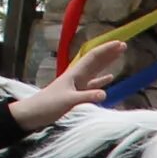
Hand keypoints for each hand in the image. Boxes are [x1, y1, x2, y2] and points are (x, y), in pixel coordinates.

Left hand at [9, 40, 126, 128]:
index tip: (119, 43)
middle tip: (123, 46)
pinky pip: (93, 84)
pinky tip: (109, 78)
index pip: (94, 58)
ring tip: (118, 56)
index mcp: (75, 74)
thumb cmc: (48, 105)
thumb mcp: (68, 101)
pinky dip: (102, 80)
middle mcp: (77, 76)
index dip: (107, 50)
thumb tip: (105, 94)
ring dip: (106, 63)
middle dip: (109, 53)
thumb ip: (86, 97)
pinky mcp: (76, 94)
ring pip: (95, 70)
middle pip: (96, 61)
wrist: (33, 113)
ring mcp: (77, 85)